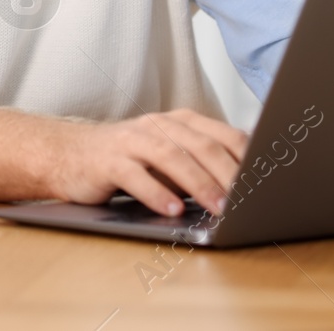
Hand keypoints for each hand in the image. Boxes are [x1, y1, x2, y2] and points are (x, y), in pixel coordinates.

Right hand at [48, 109, 247, 217]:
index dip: (246, 158)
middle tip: (246, 201)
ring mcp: (131, 141)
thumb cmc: (127, 159)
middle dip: (226, 173)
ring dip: (198, 183)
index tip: (266, 182)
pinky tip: (172, 210)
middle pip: (200, 145)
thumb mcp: (168, 156)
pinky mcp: (107, 161)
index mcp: (179, 122)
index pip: (221, 135)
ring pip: (170, 157)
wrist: (68, 154)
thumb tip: (246, 188)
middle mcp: (157, 125)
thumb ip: (201, 163)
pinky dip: (156, 193)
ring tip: (218, 208)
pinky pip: (135, 176)